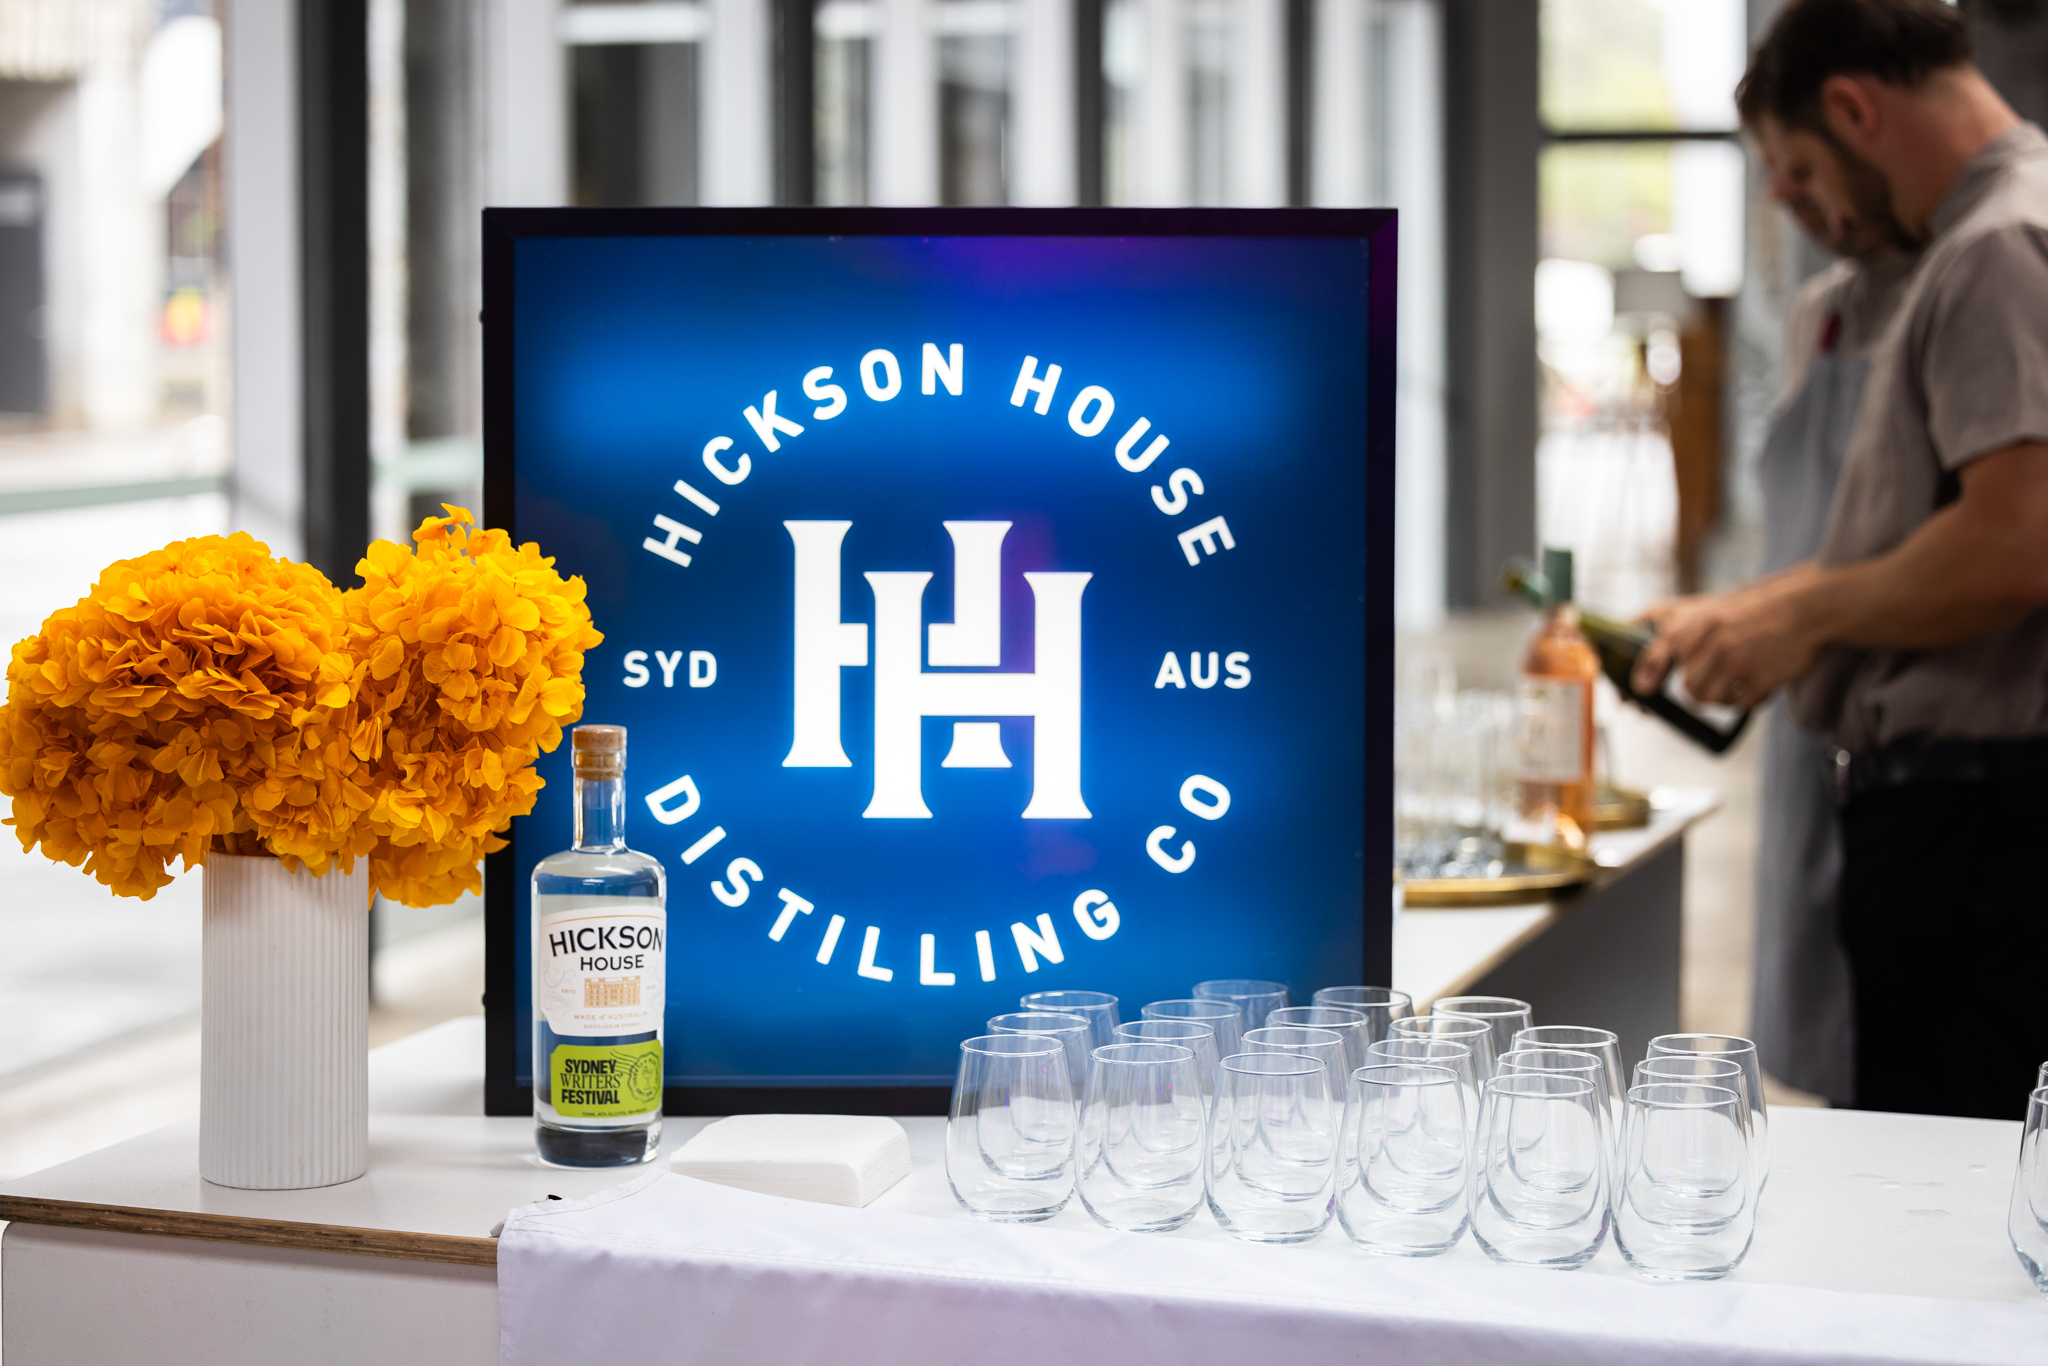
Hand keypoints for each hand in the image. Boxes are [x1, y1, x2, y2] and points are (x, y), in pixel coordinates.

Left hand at [1630, 566, 1824, 706]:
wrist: (1805, 607)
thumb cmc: (1753, 610)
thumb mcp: (1709, 607)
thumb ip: (1677, 628)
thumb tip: (1637, 643)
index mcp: (1695, 623)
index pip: (1657, 653)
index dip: (1646, 675)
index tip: (1642, 691)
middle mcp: (1711, 642)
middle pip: (1688, 687)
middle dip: (1703, 687)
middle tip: (1722, 677)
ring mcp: (1735, 661)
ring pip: (1710, 699)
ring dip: (1724, 696)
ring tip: (1741, 679)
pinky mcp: (1758, 678)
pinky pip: (1741, 705)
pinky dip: (1751, 698)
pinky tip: (1762, 680)